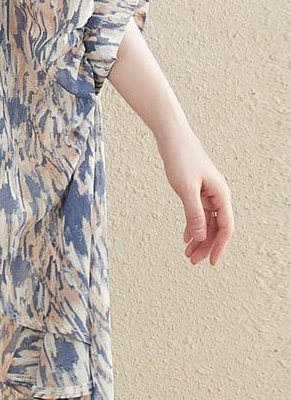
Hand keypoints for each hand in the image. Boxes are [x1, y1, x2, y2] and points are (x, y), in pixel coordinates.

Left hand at [156, 124, 233, 265]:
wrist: (173, 137)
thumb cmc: (181, 158)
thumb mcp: (186, 188)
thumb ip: (193, 212)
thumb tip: (199, 236)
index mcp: (221, 195)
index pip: (225, 228)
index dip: (220, 246)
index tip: (212, 262)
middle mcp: (218, 196)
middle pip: (216, 228)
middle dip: (206, 246)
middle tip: (192, 261)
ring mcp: (207, 193)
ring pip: (206, 222)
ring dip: (198, 238)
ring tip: (188, 253)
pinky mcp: (196, 190)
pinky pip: (198, 213)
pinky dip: (192, 225)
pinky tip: (185, 237)